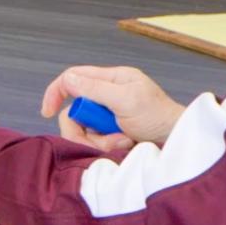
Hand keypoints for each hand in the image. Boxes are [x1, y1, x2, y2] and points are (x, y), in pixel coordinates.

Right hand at [40, 65, 181, 149]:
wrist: (179, 142)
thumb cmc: (159, 117)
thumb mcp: (126, 100)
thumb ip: (95, 89)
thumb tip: (68, 79)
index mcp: (112, 79)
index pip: (74, 78)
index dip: (56, 92)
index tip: (47, 111)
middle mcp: (108, 95)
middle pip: (75, 110)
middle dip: (85, 128)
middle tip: (102, 138)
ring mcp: (110, 115)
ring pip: (84, 129)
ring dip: (99, 140)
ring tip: (121, 143)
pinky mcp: (113, 133)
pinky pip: (96, 140)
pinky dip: (107, 146)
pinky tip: (124, 146)